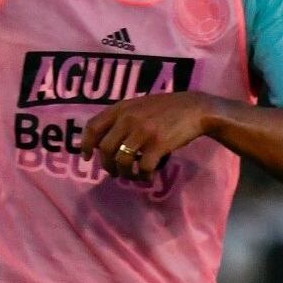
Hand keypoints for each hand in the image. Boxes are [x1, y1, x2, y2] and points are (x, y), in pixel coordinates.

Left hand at [79, 91, 217, 178]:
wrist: (196, 109)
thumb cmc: (168, 108)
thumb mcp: (140, 105)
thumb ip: (123, 117)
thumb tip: (105, 139)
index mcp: (121, 108)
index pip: (93, 126)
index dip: (86, 144)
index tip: (87, 157)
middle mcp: (128, 119)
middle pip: (105, 148)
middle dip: (107, 165)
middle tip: (114, 172)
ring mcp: (143, 132)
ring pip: (122, 160)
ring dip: (125, 173)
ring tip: (132, 176)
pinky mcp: (158, 144)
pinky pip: (143, 167)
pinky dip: (143, 176)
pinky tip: (148, 177)